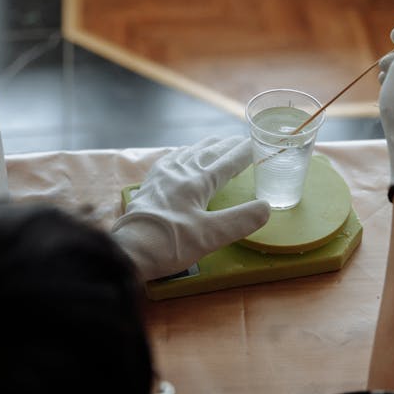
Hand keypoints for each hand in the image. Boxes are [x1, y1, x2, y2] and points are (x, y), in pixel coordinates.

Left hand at [111, 136, 270, 280]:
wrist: (128, 251)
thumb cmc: (169, 244)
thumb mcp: (210, 236)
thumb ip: (240, 220)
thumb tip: (266, 207)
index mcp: (197, 182)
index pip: (228, 162)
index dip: (245, 153)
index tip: (258, 144)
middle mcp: (180, 172)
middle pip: (208, 152)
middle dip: (227, 146)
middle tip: (242, 142)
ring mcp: (162, 177)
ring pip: (189, 153)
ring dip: (207, 147)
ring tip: (216, 144)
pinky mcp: (149, 186)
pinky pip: (171, 161)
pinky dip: (185, 155)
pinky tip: (181, 158)